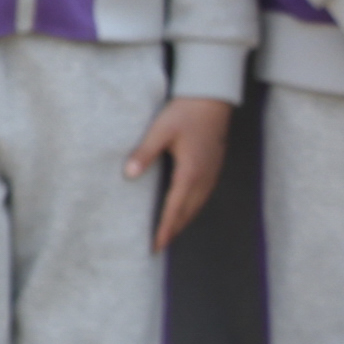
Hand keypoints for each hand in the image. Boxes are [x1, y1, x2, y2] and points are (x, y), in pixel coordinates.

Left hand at [129, 95, 234, 249]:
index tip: (156, 247)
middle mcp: (204, 176)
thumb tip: (129, 174)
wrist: (213, 97)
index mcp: (190, 172)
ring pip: (198, 204)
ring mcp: (212, 171)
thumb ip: (145, 153)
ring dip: (184, 220)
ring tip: (171, 232)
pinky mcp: (214, 165)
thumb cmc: (185, 112)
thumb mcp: (160, 130)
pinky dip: (193, 207)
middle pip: (188, 212)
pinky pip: (203, 194)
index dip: (165, 229)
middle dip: (174, 230)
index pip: (174, 209)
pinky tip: (186, 207)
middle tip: (160, 246)